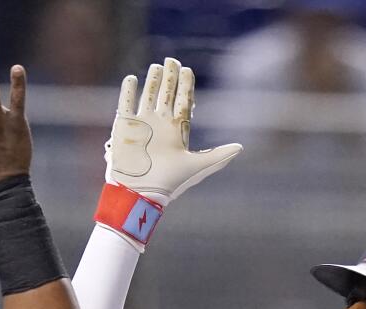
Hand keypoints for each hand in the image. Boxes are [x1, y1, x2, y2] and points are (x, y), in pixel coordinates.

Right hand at [105, 58, 241, 205]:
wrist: (141, 191)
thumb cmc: (170, 182)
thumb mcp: (197, 166)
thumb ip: (218, 156)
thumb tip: (241, 147)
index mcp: (177, 130)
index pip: (182, 102)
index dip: (185, 86)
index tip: (187, 70)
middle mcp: (160, 125)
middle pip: (166, 95)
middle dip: (170, 78)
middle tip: (172, 60)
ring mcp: (142, 125)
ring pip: (148, 96)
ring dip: (152, 81)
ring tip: (157, 66)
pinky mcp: (124, 127)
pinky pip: (125, 105)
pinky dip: (128, 92)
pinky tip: (131, 79)